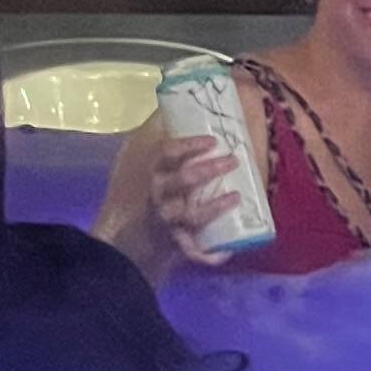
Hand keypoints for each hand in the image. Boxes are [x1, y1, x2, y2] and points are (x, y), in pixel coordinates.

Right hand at [155, 128, 252, 263]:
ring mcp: (167, 220)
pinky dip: (210, 255)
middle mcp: (159, 195)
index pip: (168, 152)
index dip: (190, 145)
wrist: (134, 242)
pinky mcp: (175, 243)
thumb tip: (180, 116)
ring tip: (235, 196)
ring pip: (192, 214)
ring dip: (216, 206)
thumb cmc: (154, 198)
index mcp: (155, 173)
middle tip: (233, 160)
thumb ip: (171, 149)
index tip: (212, 141)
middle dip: (210, 169)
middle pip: (184, 179)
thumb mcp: (156, 171)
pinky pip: (194, 251)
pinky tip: (225, 253)